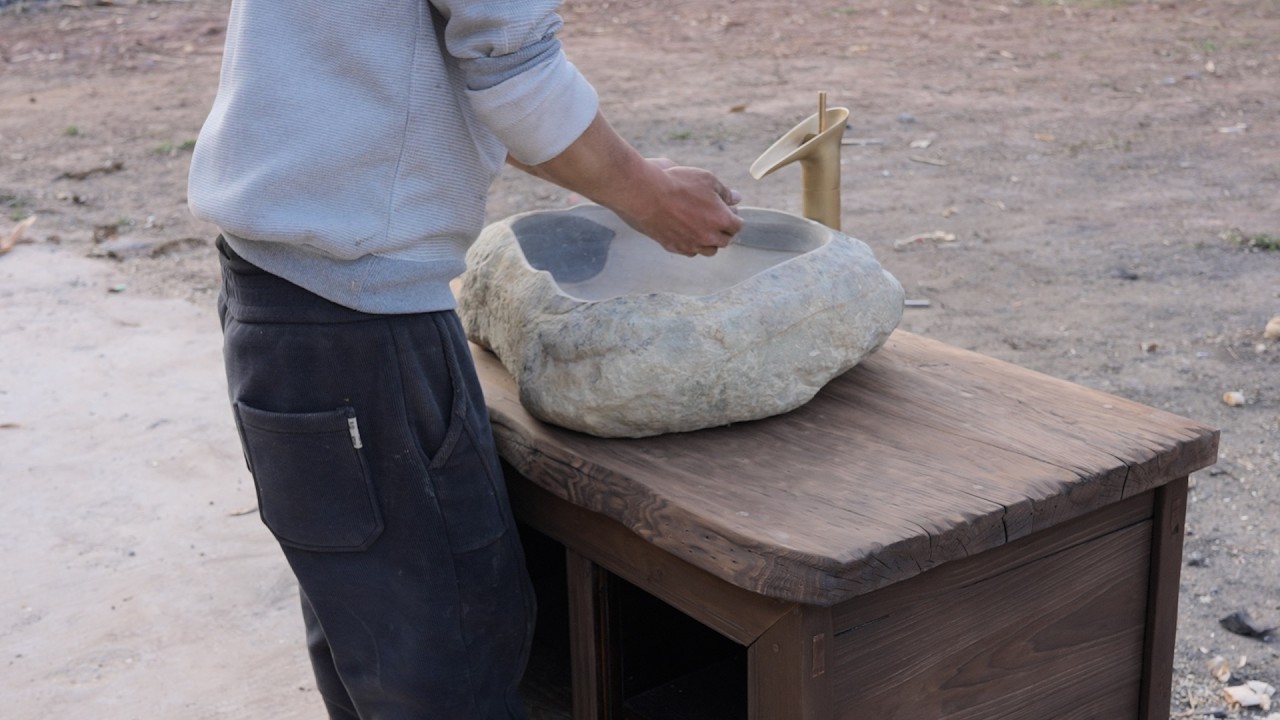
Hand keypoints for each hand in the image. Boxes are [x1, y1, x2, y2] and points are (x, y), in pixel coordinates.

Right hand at [617, 163, 742, 257]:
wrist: (648, 195)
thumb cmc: (679, 183)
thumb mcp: (707, 179)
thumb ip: (724, 192)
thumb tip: (736, 198)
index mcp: (721, 219)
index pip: (737, 226)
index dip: (734, 218)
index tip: (729, 211)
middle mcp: (708, 236)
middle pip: (725, 241)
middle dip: (724, 231)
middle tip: (717, 220)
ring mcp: (691, 245)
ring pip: (709, 251)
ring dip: (710, 241)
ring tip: (704, 230)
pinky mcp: (675, 247)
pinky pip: (690, 252)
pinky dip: (693, 245)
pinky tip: (688, 234)